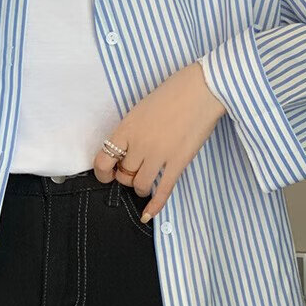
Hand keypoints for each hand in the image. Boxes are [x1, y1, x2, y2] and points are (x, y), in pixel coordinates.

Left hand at [92, 62, 226, 222]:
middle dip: (126, 176)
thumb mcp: (141, 108)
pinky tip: (148, 215)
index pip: (103, 159)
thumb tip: (125, 149)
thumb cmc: (172, 93)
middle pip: (124, 174)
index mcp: (126, 128)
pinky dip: (154, 206)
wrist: (202, 90)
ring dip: (141, 187)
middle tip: (134, 172)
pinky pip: (163, 191)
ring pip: (140, 185)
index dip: (103, 171)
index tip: (107, 173)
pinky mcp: (178, 163)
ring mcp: (159, 155)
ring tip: (146, 182)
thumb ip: (131, 130)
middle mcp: (139, 144)